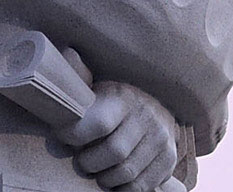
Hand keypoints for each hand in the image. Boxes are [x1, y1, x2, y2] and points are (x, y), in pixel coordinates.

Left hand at [53, 80, 180, 191]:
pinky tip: (117, 180)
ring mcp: (161, 139)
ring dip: (106, 178)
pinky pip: (143, 186)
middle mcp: (147, 117)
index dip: (74, 135)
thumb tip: (65, 54)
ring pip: (127, 174)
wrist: (157, 103)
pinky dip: (125, 189)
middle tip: (82, 160)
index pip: (98, 123)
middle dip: (90, 162)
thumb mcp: (97, 83)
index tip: (63, 136)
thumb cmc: (115, 99)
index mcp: (123, 97)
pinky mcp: (169, 159)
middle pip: (113, 154)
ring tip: (99, 171)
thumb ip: (78, 75)